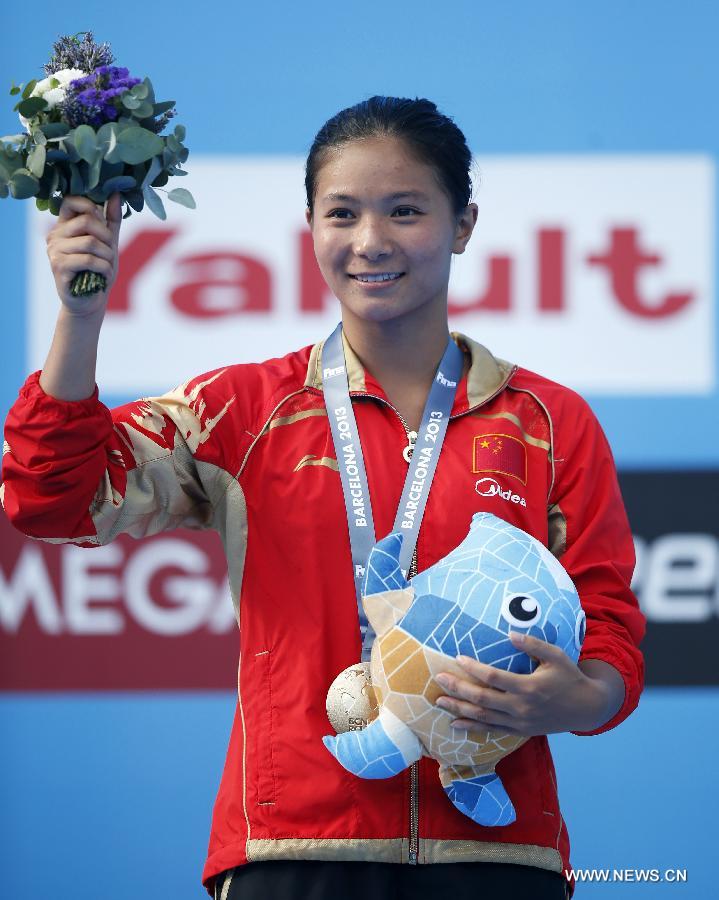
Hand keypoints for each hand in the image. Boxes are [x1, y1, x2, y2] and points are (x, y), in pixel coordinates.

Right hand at [46, 193, 122, 316]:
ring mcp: (55, 251)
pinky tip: (103, 275)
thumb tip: (115, 193)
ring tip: (107, 267)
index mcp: (64, 226)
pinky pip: (88, 260)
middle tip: (110, 252)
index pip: (72, 201)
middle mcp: (55, 236)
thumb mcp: (108, 243)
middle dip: (107, 237)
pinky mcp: (59, 267)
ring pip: (90, 242)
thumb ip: (111, 220)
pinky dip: (103, 267)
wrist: (90, 302)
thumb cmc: (98, 271)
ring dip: (107, 256)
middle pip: (86, 221)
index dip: (91, 207)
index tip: (104, 223)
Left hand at [434, 632, 623, 736]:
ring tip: (439, 701)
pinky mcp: (519, 731)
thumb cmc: (569, 677)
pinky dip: (471, 727)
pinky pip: (491, 731)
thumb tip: (510, 634)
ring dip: (459, 709)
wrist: (586, 709)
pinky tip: (454, 724)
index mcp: (529, 687)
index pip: (493, 677)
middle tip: (439, 678)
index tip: (458, 658)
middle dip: (458, 688)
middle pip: (482, 699)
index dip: (473, 668)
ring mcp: (519, 722)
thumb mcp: (556, 655)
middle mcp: (521, 707)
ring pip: (483, 717)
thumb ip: (533, 644)